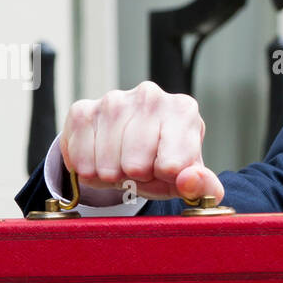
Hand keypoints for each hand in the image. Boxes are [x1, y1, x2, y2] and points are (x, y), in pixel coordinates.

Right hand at [60, 80, 223, 202]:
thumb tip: (188, 180)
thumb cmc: (165, 161)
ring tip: (121, 166)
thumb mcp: (189, 180)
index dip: (163, 178)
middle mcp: (151, 96)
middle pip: (136, 165)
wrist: (130, 147)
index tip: (164, 169)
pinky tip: (100, 161)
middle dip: (137, 179)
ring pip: (108, 164)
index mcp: (183, 111)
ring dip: (112, 177)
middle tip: (140, 170)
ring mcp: (114, 99)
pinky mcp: (83, 110)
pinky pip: (80, 157)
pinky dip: (88, 170)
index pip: (171, 166)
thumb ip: (203, 187)